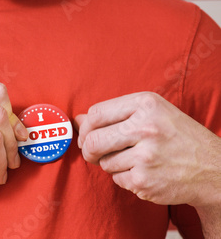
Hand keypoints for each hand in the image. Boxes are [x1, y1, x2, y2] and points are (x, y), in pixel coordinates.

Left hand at [75, 92, 220, 206]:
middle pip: (93, 140)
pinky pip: (117, 180)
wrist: (213, 168)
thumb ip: (114, 114)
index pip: (96, 114)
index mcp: (146, 104)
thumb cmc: (177, 137)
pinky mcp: (145, 181)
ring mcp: (146, 156)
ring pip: (104, 163)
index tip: (88, 135)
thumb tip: (77, 119)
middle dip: (89, 150)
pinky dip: (124, 178)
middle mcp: (146, 128)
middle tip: (94, 153)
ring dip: (111, 164)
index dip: (86, 127)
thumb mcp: (152, 113)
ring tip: (134, 160)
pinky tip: (144, 172)